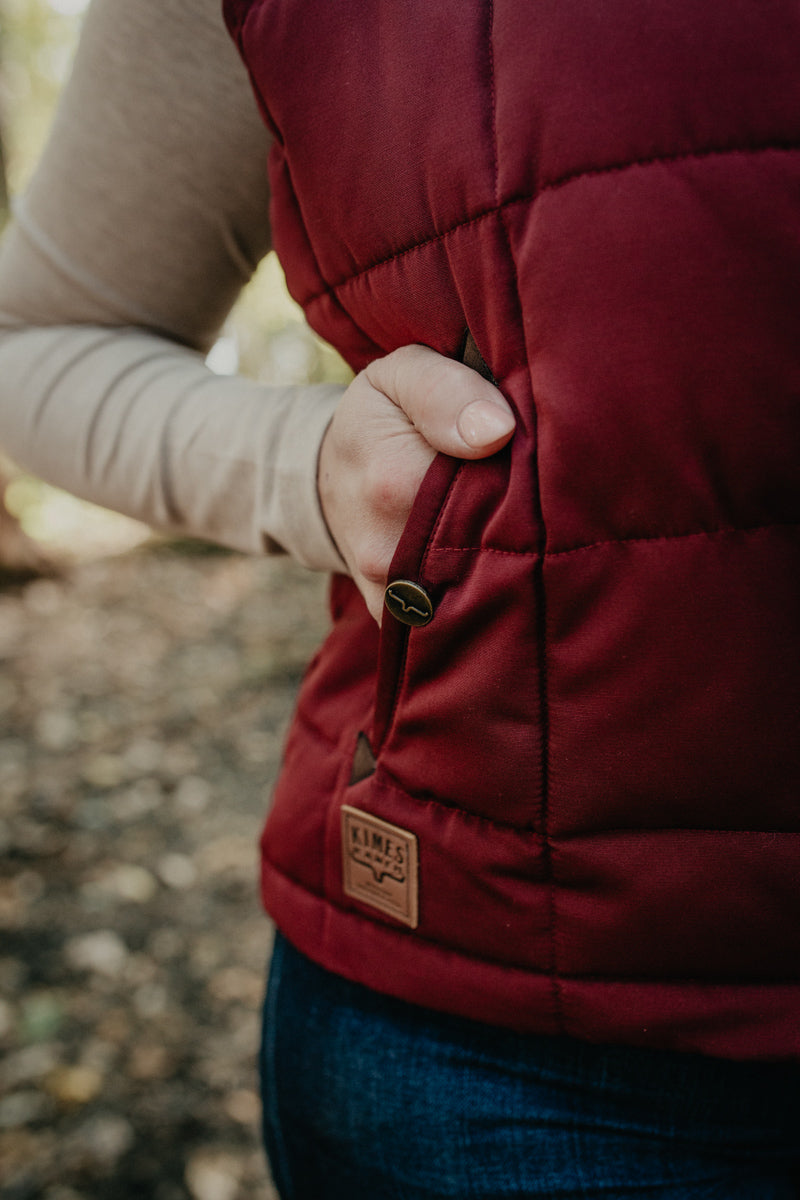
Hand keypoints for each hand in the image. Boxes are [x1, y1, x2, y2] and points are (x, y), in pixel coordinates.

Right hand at [317, 343, 514, 621]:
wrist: (326, 479)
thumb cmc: (376, 419)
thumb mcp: (401, 376)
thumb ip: (446, 390)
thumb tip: (498, 431)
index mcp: (394, 481)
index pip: (496, 487)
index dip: (529, 472)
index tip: (541, 455)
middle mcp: (390, 551)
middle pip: (491, 544)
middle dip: (522, 518)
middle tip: (533, 489)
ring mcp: (392, 594)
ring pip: (478, 586)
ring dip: (505, 558)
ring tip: (516, 524)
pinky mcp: (396, 620)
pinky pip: (455, 616)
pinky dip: (482, 591)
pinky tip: (494, 562)